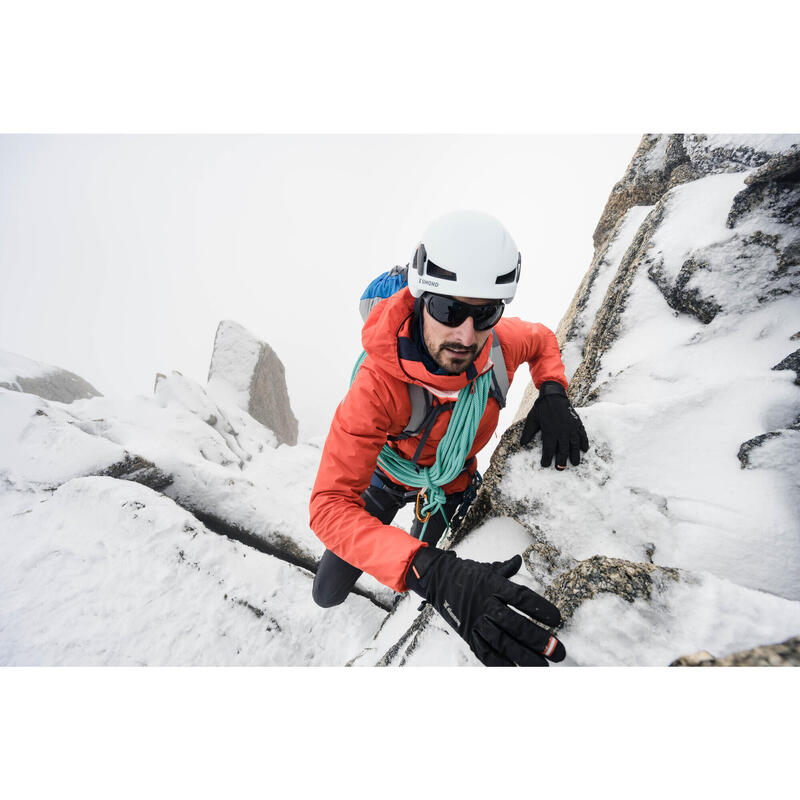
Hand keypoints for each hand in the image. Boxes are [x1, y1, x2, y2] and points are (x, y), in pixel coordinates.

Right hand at [406, 548, 565, 666]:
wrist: (437, 579)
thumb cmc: (467, 575)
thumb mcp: (487, 569)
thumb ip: (506, 568)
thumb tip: (518, 560)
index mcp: (494, 586)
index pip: (522, 598)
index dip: (540, 608)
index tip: (557, 619)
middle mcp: (486, 604)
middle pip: (515, 624)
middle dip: (538, 640)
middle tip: (557, 651)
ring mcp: (476, 621)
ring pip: (502, 642)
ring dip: (524, 656)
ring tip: (542, 666)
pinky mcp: (468, 634)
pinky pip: (485, 652)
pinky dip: (500, 663)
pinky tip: (516, 670)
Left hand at [521, 381, 588, 468]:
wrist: (553, 395)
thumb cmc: (541, 408)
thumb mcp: (532, 419)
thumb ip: (528, 432)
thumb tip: (522, 444)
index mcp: (550, 431)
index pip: (549, 449)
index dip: (547, 459)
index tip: (545, 465)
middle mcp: (561, 431)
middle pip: (563, 450)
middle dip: (562, 461)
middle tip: (560, 468)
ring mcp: (571, 427)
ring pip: (574, 445)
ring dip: (575, 455)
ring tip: (575, 463)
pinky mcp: (577, 423)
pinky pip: (582, 435)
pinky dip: (584, 442)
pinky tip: (584, 449)